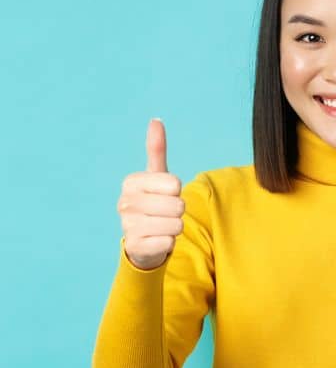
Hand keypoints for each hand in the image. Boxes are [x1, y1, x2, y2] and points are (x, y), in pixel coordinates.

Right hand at [119, 118, 186, 269]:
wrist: (143, 240)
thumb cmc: (154, 203)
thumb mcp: (156, 176)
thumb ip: (156, 149)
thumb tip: (156, 120)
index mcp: (131, 182)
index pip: (174, 183)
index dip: (176, 191)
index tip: (165, 195)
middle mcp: (125, 202)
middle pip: (177, 204)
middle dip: (178, 211)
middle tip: (165, 214)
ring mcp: (127, 225)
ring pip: (176, 224)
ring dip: (175, 227)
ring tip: (161, 226)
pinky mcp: (135, 246)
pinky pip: (169, 242)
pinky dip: (169, 242)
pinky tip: (157, 240)